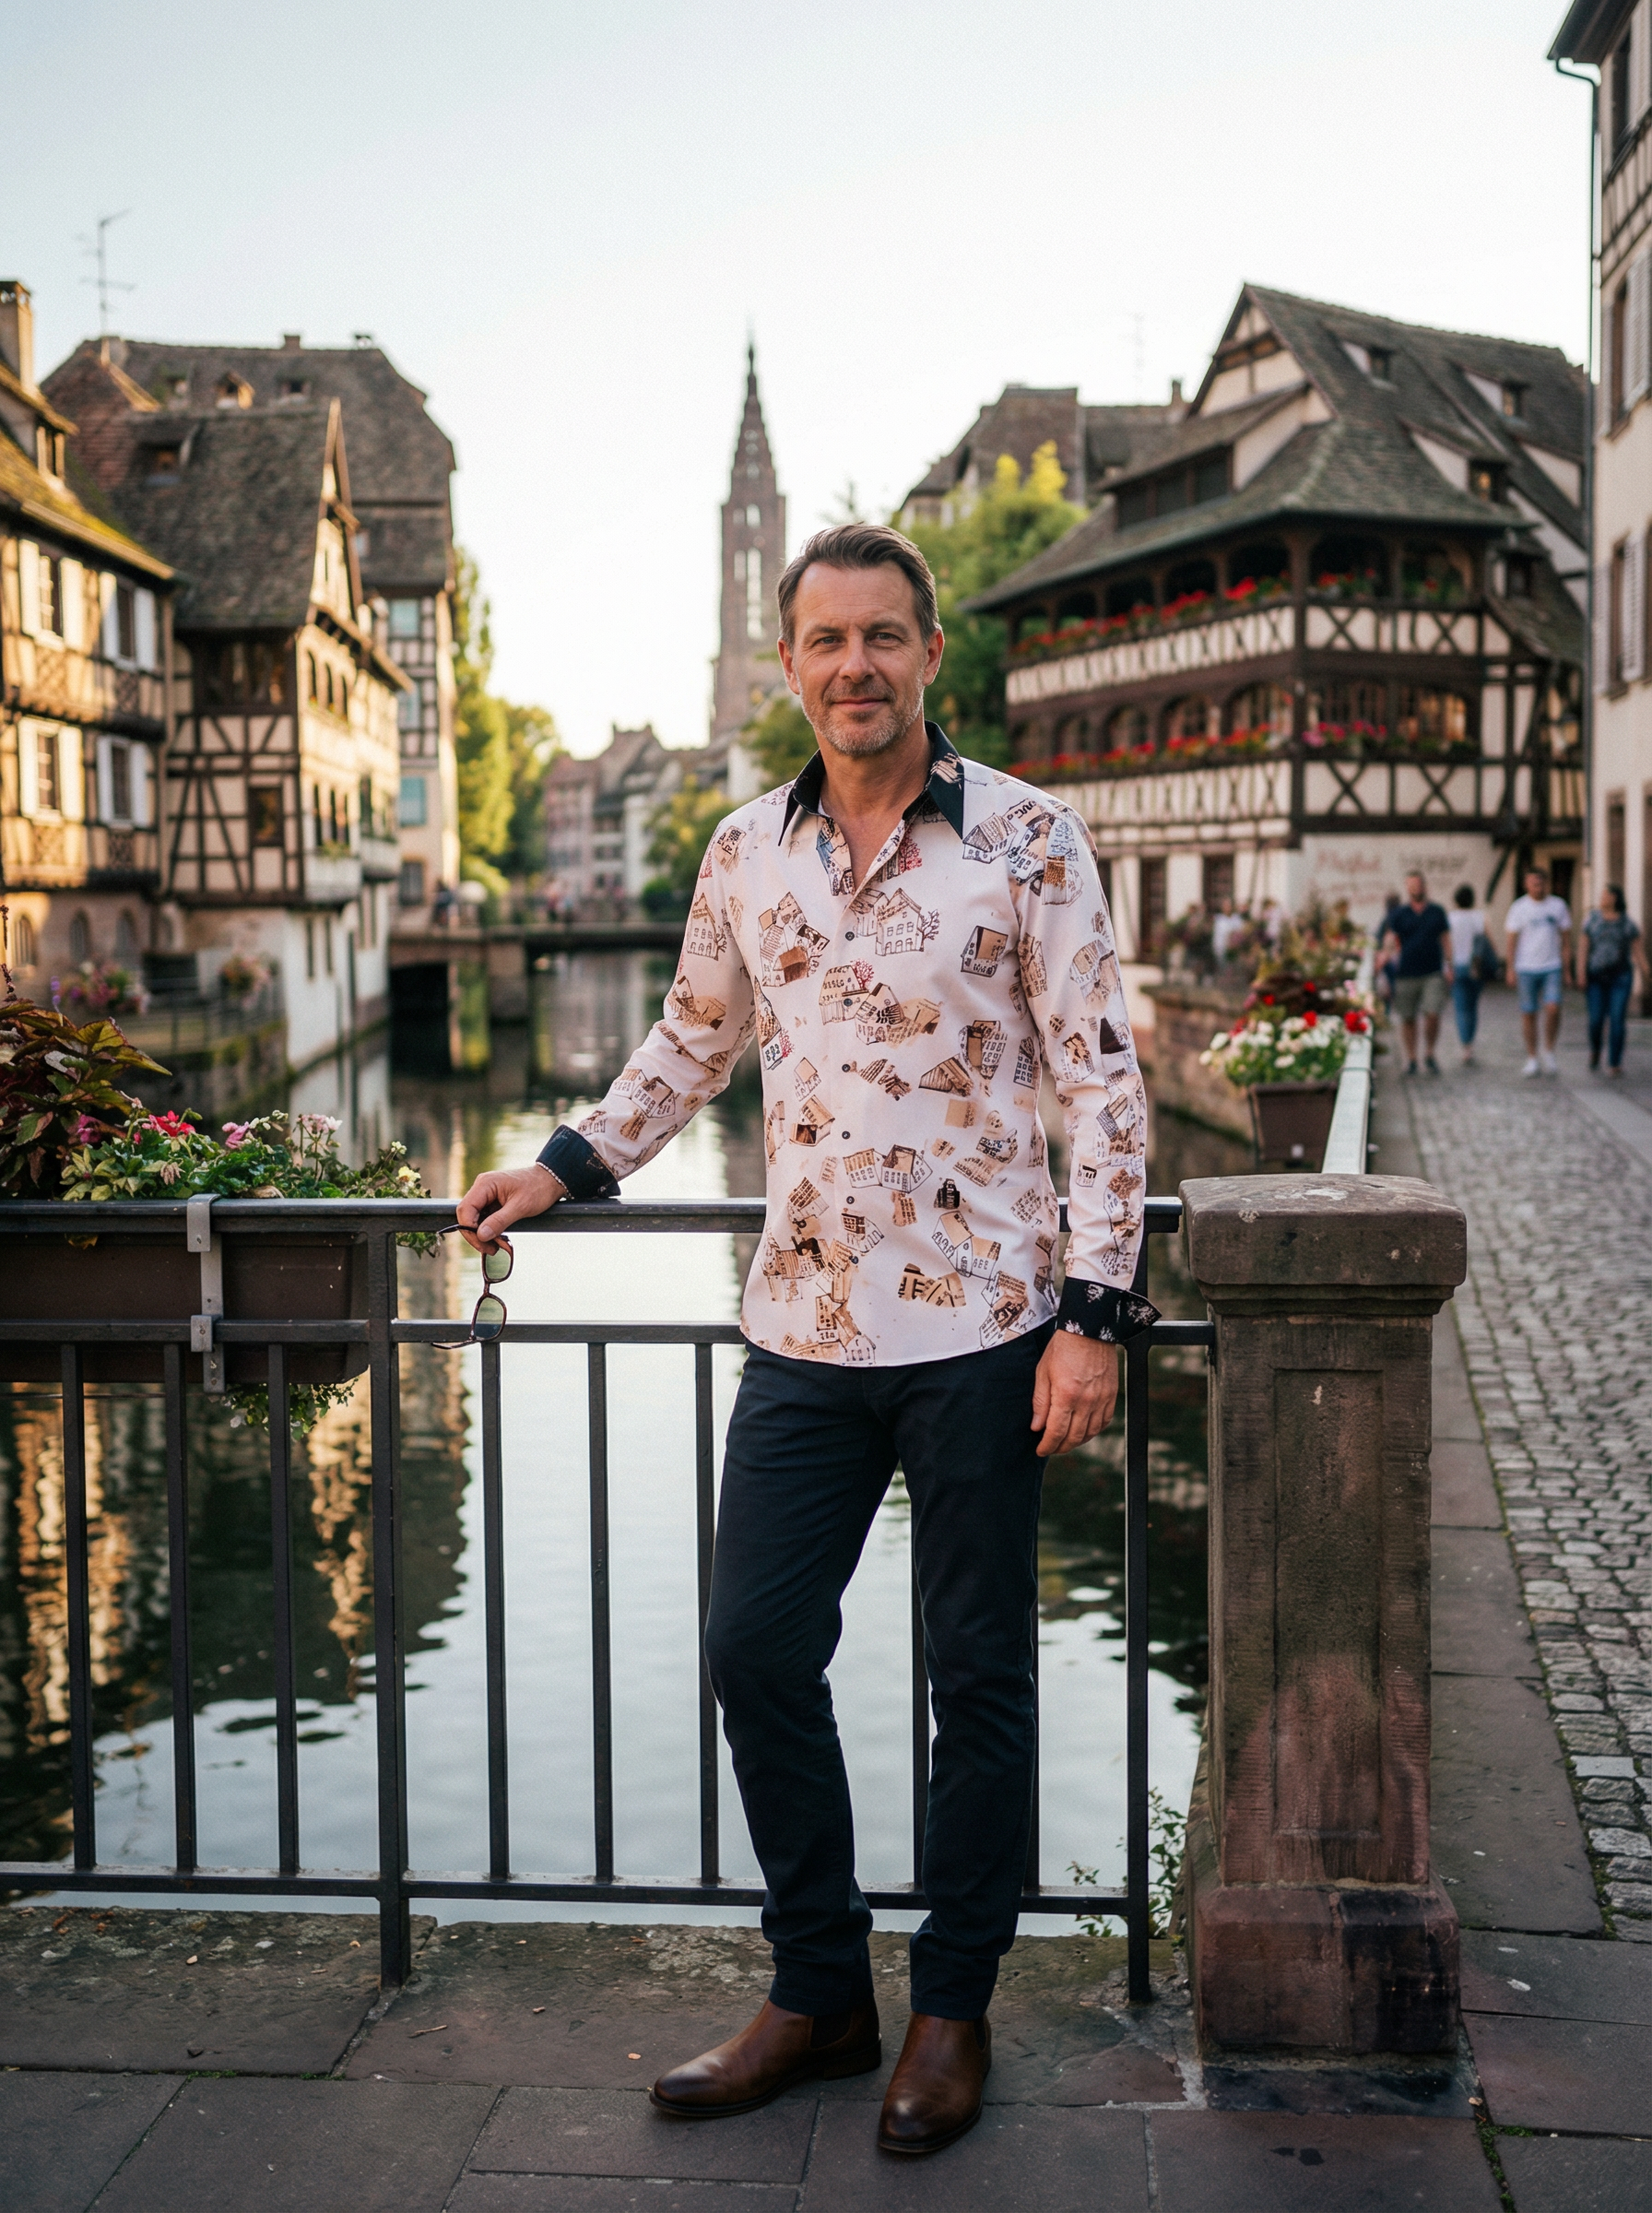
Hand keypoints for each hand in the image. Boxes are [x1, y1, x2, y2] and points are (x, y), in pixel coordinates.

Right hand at [456, 1163, 564, 1252]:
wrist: (551, 1180)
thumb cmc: (538, 1189)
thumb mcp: (520, 1207)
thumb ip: (499, 1221)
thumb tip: (481, 1235)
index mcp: (485, 1184)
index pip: (465, 1209)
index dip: (469, 1229)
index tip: (483, 1243)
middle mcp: (482, 1188)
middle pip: (467, 1216)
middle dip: (476, 1235)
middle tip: (491, 1250)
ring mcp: (486, 1195)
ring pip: (475, 1219)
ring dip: (483, 1235)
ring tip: (497, 1247)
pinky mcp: (492, 1202)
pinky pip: (484, 1219)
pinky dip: (489, 1231)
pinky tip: (498, 1239)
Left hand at [1031, 1330, 1119, 1458]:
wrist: (1089, 1329)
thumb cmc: (1062, 1348)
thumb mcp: (1043, 1372)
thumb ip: (1040, 1402)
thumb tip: (1037, 1427)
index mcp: (1066, 1395)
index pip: (1056, 1432)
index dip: (1047, 1446)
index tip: (1041, 1450)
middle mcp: (1086, 1401)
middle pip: (1074, 1437)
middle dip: (1060, 1447)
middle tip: (1051, 1448)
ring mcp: (1101, 1399)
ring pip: (1090, 1433)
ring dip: (1077, 1442)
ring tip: (1065, 1442)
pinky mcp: (1112, 1395)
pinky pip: (1104, 1422)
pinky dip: (1093, 1431)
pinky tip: (1084, 1430)